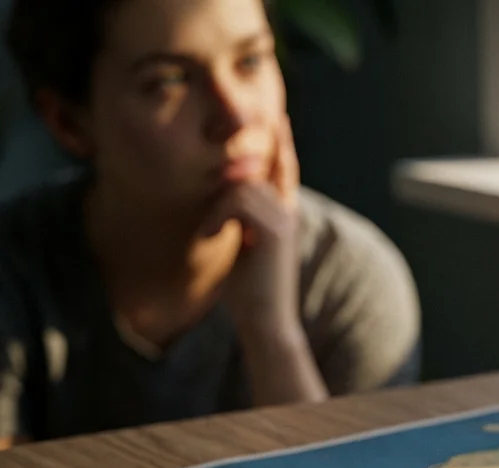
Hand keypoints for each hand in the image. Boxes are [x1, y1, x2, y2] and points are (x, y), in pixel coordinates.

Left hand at [202, 118, 300, 337]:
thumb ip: (240, 218)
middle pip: (263, 166)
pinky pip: (237, 201)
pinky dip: (217, 215)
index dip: (283, 142)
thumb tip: (223, 197)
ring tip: (209, 231)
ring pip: (243, 184)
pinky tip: (211, 235)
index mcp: (283, 213)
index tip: (278, 116)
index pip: (285, 168)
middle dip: (245, 159)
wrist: (266, 318)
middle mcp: (288, 211)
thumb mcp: (244, 244)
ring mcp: (284, 219)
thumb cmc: (249, 288)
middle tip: (237, 159)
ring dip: (217, 205)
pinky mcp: (274, 231)